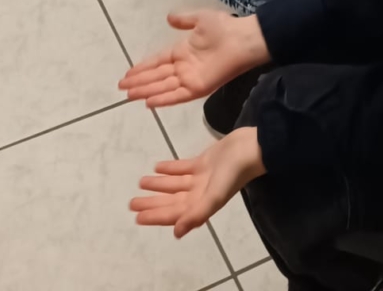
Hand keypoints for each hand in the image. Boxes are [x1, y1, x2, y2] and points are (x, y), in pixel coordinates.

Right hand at [120, 12, 269, 108]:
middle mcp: (183, 67)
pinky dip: (162, 100)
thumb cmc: (223, 27)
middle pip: (156, 76)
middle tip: (121, 87)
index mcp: (182, 51)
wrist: (242, 39)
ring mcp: (189, 78)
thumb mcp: (200, 19)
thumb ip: (184, 20)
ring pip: (162, 87)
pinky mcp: (197, 88)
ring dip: (145, 91)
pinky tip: (148, 102)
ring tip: (128, 95)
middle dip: (138, 82)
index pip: (157, 61)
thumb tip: (169, 18)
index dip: (142, 67)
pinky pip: (176, 96)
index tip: (127, 73)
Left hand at [131, 127, 264, 238]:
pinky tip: (157, 167)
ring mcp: (201, 178)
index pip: (173, 213)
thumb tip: (176, 233)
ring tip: (141, 182)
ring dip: (158, 185)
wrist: (250, 148)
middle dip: (152, 202)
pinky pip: (183, 168)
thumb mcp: (216, 196)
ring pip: (175, 185)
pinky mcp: (204, 162)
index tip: (138, 218)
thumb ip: (197, 214)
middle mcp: (199, 194)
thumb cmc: (233, 173)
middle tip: (132, 203)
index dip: (156, 216)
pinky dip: (170, 169)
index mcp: (201, 205)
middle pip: (171, 201)